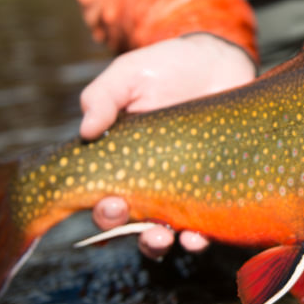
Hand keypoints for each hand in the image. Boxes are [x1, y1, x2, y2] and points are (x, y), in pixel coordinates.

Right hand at [82, 33, 255, 258]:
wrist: (218, 60)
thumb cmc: (165, 68)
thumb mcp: (127, 76)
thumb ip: (103, 97)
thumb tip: (85, 131)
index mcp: (121, 164)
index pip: (103, 200)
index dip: (103, 212)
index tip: (110, 203)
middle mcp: (151, 184)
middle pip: (131, 225)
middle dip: (126, 230)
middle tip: (130, 217)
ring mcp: (185, 189)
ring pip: (167, 233)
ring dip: (161, 243)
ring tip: (166, 237)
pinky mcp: (218, 189)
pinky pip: (208, 225)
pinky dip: (201, 237)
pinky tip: (200, 236)